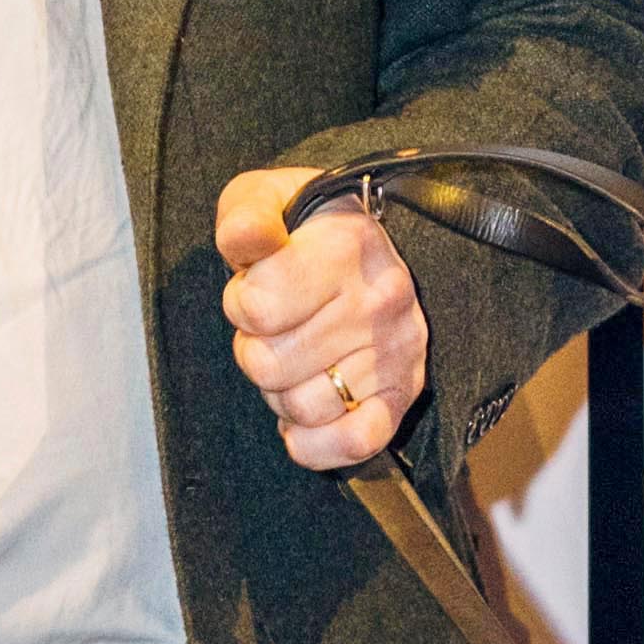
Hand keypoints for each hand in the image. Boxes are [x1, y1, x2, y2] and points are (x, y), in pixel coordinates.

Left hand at [214, 166, 428, 479]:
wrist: (367, 252)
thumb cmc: (303, 231)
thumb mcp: (265, 200)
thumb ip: (246, 217)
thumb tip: (246, 239)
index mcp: (347, 245)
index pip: (256, 308)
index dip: (240, 303)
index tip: (257, 286)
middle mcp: (381, 299)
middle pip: (268, 365)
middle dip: (256, 350)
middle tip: (278, 327)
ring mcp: (397, 350)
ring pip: (302, 407)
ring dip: (282, 392)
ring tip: (297, 357)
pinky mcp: (403, 395)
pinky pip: (353, 443)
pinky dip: (316, 443)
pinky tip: (305, 417)